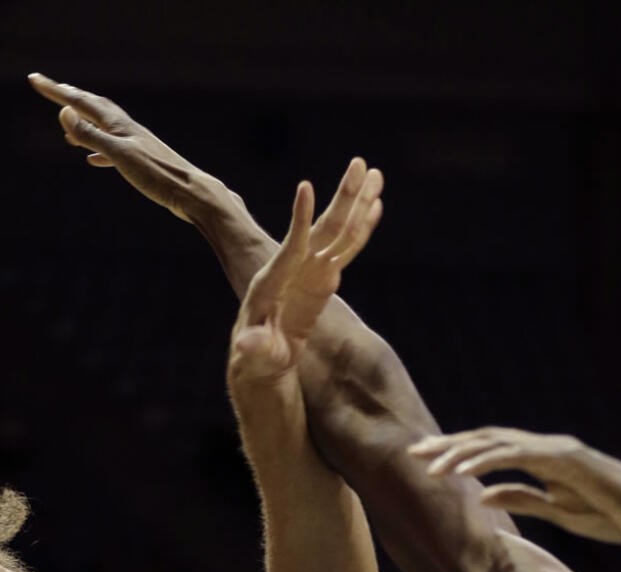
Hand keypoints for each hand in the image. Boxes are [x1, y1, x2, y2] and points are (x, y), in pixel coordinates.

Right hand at [29, 72, 219, 220]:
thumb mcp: (119, 155)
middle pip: (91, 105)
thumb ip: (91, 135)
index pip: (79, 101)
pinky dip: (97, 150)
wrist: (190, 193)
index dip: (55, 91)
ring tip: (67, 126)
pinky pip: (112, 150)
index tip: (33, 80)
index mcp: (117, 125)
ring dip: (82, 121)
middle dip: (68, 97)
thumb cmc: (157, 176)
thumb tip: (64, 111)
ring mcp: (133, 144)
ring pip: (102, 126)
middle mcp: (125, 129)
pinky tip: (93, 161)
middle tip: (48, 88)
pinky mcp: (140, 162)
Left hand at [229, 166, 382, 379]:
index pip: (291, 246)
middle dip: (342, 198)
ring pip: (338, 231)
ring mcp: (310, 271)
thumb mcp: (254, 353)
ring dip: (356, 203)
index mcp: (273, 280)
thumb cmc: (255, 357)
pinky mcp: (323, 278)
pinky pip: (346, 249)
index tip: (305, 187)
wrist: (263, 359)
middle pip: (323, 228)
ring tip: (373, 173)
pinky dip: (362, 228)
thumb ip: (255, 346)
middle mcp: (293, 268)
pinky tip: (376, 206)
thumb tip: (245, 344)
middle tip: (358, 164)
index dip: (299, 220)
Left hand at [410, 427, 620, 544]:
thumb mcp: (557, 510)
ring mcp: (556, 449)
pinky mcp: (567, 459)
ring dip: (460, 454)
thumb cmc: (612, 514)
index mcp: (540, 458)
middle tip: (412, 453)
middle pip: (486, 440)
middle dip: (447, 446)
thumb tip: (481, 496)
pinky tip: (464, 471)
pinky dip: (489, 461)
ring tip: (431, 467)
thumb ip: (522, 498)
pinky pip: (520, 457)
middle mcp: (545, 447)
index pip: (489, 450)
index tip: (424, 461)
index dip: (455, 453)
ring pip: (497, 444)